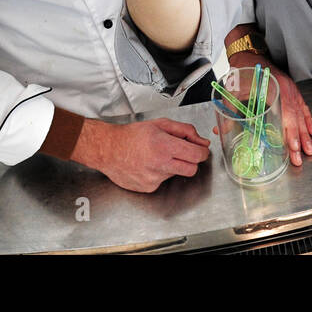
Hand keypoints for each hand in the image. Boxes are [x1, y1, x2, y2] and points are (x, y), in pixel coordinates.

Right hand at [73, 118, 210, 192]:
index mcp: (164, 146)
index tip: (201, 150)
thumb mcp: (160, 124)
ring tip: (157, 156)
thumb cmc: (132, 135)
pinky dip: (160, 173)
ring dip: (173, 165)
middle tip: (183, 153)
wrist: (108, 149)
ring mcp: (154, 179)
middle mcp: (160, 165)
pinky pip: (163, 181)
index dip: (202, 152)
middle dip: (191, 161)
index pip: (197, 156)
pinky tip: (148, 165)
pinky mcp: (148, 188)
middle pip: (192, 169)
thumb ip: (185, 130)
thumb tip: (201, 141)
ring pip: (176, 174)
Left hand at [230, 52, 311, 166]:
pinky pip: (303, 107)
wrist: (249, 53)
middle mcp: (287, 89)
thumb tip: (218, 131)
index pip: (286, 113)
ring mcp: (291, 89)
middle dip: (298, 140)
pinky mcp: (292, 90)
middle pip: (296, 118)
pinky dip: (308, 120)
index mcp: (275, 88)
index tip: (292, 147)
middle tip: (299, 157)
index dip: (290, 132)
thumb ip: (229, 110)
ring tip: (309, 150)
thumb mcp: (234, 90)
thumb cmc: (242, 70)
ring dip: (305, 134)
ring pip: (301, 115)